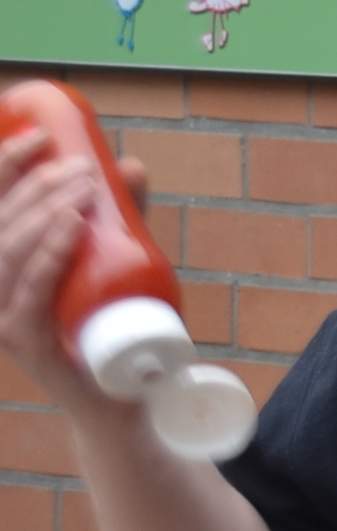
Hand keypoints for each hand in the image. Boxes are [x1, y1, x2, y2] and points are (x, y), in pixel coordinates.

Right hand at [0, 128, 148, 410]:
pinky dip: (49, 256)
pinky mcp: (26, 345)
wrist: (128, 395)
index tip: (38, 135)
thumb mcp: (115, 260)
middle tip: (81, 168)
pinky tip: (70, 226)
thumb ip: (120, 218)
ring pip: (8, 254)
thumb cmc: (113, 324)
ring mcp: (3, 319)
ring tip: (82, 190)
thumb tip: (130, 164)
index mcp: (0, 267)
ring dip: (44, 214)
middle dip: (36, 186)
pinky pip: (28, 294)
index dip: (3, 165)